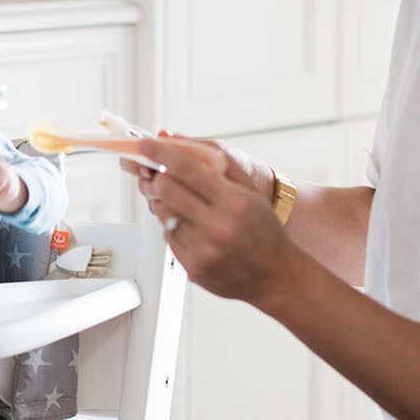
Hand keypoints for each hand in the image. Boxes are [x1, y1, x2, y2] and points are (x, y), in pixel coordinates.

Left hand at [134, 135, 292, 305]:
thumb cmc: (263, 231)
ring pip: (163, 214)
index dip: (160, 152)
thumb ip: (218, 166)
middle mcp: (217, 226)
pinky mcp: (193, 268)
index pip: (186, 169)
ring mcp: (203, 250)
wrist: (275, 276)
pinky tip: (189, 227)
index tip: (145, 144)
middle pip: (166, 190)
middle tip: (159, 175)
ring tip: (180, 203)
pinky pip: (168, 238)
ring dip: (164, 203)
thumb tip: (180, 144)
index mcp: (233, 202)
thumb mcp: (250, 192)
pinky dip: (172, 227)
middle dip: (157, 178)